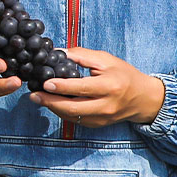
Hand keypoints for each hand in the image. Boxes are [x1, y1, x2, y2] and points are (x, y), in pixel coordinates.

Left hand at [29, 47, 164, 127]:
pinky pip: (76, 120)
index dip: (62, 86)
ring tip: (38, 98)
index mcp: (109, 86)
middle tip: (34, 95)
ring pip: (73, 116)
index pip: (82, 88)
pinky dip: (62, 112)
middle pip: (74, 108)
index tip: (46, 83)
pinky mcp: (98, 125)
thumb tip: (58, 52)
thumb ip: (82, 56)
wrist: (143, 98)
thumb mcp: (106, 60)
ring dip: (53, 108)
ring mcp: (102, 118)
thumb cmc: (124, 74)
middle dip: (51, 102)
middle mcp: (106, 105)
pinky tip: (52, 104)